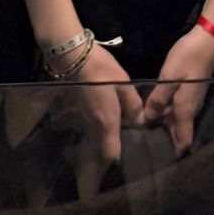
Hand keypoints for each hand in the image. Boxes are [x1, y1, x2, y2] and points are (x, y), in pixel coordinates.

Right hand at [54, 40, 143, 165]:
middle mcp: (92, 126)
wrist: (73, 55)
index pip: (111, 155)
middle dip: (108, 148)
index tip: (127, 153)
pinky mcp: (72, 109)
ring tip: (109, 128)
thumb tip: (141, 122)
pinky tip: (96, 114)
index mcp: (107, 122)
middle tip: (121, 141)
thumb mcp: (123, 83)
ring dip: (98, 136)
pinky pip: (84, 124)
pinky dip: (90, 125)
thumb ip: (133, 105)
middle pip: (100, 148)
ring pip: (91, 136)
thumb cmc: (101, 69)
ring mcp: (80, 118)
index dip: (119, 159)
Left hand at [142, 28, 213, 154]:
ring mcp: (192, 100)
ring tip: (143, 128)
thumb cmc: (188, 59)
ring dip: (164, 126)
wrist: (207, 41)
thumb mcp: (169, 77)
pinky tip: (154, 109)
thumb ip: (158, 99)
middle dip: (164, 140)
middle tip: (142, 143)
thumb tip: (147, 120)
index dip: (172, 153)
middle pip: (178, 133)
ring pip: (177, 121)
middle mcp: (191, 110)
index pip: (183, 141)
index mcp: (186, 110)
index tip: (156, 159)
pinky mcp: (190, 91)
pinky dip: (167, 113)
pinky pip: (178, 110)